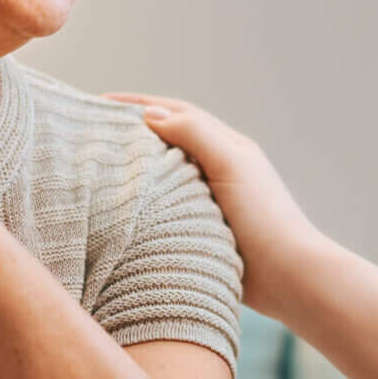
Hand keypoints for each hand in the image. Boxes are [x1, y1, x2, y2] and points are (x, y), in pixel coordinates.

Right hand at [105, 93, 325, 314]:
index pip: (176, 114)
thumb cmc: (263, 216)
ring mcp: (208, 202)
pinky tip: (118, 211)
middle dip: (130, 134)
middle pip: (165, 143)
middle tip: (89, 133)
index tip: (99, 101)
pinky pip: (163, 210)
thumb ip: (194, 133)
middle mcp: (217, 170)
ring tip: (95, 169)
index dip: (138, 104)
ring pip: (162, 177)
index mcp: (226, 147)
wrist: (288, 277)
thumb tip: (150, 114)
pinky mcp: (200, 232)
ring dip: (133, 169)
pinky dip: (141, 205)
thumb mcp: (230, 162)